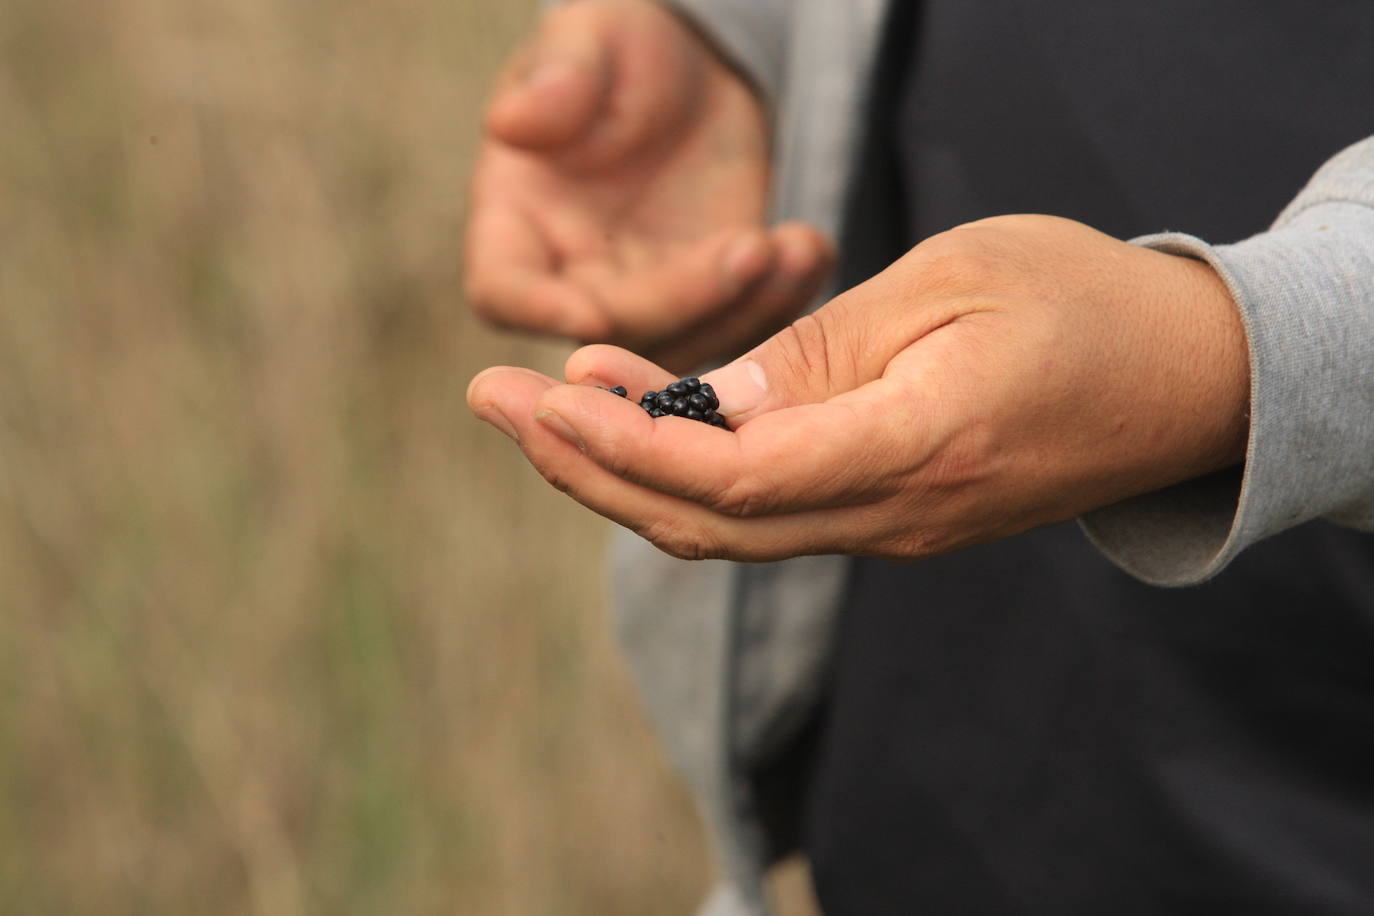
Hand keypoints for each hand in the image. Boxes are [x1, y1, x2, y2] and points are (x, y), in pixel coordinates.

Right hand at [465, 0, 833, 372]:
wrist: (695, 72)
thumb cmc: (623, 49)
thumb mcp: (594, 39)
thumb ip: (560, 79)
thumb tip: (512, 122)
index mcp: (517, 223)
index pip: (504, 289)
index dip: (539, 312)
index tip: (592, 314)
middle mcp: (574, 278)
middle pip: (613, 330)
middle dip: (683, 299)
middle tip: (751, 247)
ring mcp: (647, 299)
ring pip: (686, 344)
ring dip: (745, 310)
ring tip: (794, 248)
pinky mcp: (710, 301)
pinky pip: (744, 325)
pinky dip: (783, 299)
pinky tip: (809, 250)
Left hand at [467, 215, 1249, 561]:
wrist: (1191, 380)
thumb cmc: (1082, 302)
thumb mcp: (948, 285)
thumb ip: (819, 357)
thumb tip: (701, 413)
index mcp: (916, 448)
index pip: (732, 480)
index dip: (620, 448)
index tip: (534, 398)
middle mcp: (896, 515)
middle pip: (705, 522)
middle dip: (585, 466)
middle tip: (492, 398)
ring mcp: (894, 528)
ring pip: (728, 526)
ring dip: (626, 470)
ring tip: (545, 401)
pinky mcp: (893, 515)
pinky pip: (770, 512)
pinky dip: (690, 470)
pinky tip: (645, 414)